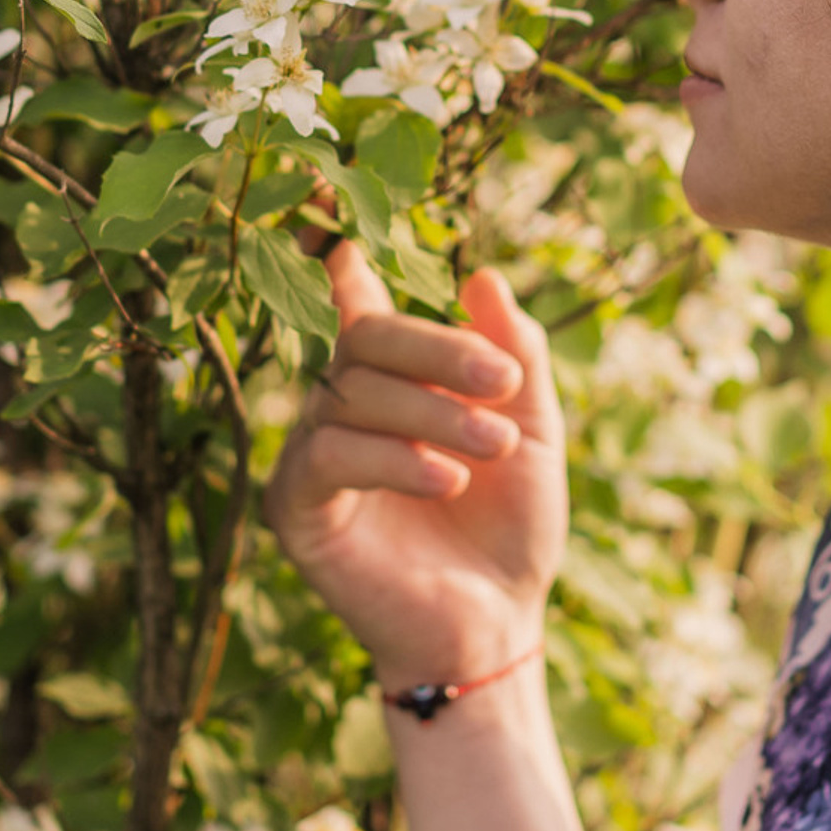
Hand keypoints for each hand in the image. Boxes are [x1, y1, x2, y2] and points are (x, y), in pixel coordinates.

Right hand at [264, 240, 565, 688]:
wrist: (497, 626)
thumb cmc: (512, 528)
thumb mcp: (533, 432)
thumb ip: (514, 355)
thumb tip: (484, 275)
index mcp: (393, 378)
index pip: (354, 299)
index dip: (342, 254)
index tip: (342, 204)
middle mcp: (342, 406)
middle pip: (361, 336)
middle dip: (437, 349)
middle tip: (502, 382)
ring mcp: (312, 455)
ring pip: (351, 392)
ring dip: (433, 413)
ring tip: (493, 449)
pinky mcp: (297, 509)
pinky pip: (328, 455)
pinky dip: (393, 458)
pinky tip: (448, 479)